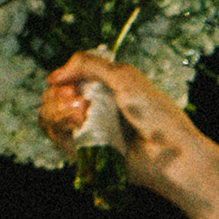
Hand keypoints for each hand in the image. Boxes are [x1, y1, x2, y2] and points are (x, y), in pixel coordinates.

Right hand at [37, 52, 218, 208]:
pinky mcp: (83, 152)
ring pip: (48, 114)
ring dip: (57, 108)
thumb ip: (88, 65)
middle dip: (58, 94)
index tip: (72, 83)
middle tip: (78, 99)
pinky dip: (59, 122)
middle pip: (53, 96)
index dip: (64, 77)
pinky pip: (54, 133)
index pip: (68, 79)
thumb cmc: (155, 114)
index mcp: (105, 90)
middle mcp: (93, 110)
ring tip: (81, 112)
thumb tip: (52, 76)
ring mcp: (87, 131)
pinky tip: (78, 122)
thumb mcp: (124, 77)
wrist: (170, 153)